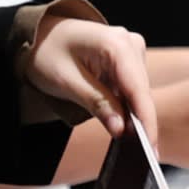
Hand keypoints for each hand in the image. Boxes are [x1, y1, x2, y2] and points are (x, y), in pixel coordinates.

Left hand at [30, 14, 158, 145]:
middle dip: (141, 122)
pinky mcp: (127, 59)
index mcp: (116, 44)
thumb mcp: (66, 82)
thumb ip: (97, 103)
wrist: (38, 34)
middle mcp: (130, 43)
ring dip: (133, 115)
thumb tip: (121, 129)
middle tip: (141, 154)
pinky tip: (122, 122)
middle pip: (142, 91)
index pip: (138, 88)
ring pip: (139, 91)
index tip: (151, 147)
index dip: (146, 120)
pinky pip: (131, 87)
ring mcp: (130, 49)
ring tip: (132, 143)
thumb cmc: (46, 53)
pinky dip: (126, 105)